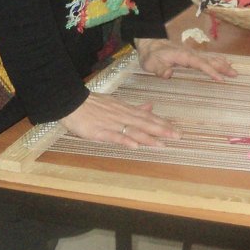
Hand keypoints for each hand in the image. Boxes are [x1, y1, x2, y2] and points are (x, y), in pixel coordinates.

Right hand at [58, 40, 237, 148]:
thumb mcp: (117, 104)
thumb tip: (150, 106)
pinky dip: (125, 140)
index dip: (162, 123)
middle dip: (162, 130)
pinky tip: (135, 146)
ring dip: (148, 138)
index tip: (176, 129)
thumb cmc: (94, 105)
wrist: (72, 103)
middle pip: (145, 124)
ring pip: (133, 131)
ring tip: (162, 144)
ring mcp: (112, 124)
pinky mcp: (100, 131)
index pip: (148, 117)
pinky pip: (114, 136)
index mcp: (127, 110)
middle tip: (178, 136)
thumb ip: (134, 108)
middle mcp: (123, 116)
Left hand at [134, 37, 237, 80]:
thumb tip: (168, 75)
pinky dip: (217, 61)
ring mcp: (192, 54)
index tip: (220, 79)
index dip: (211, 71)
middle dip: (223, 67)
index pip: (200, 64)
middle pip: (210, 60)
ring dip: (222, 64)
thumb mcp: (151, 63)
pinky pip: (207, 59)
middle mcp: (191, 54)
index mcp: (184, 56)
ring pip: (210, 59)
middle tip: (235, 74)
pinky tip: (223, 63)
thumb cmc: (151, 55)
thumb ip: (159, 69)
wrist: (150, 43)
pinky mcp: (191, 56)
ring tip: (234, 70)